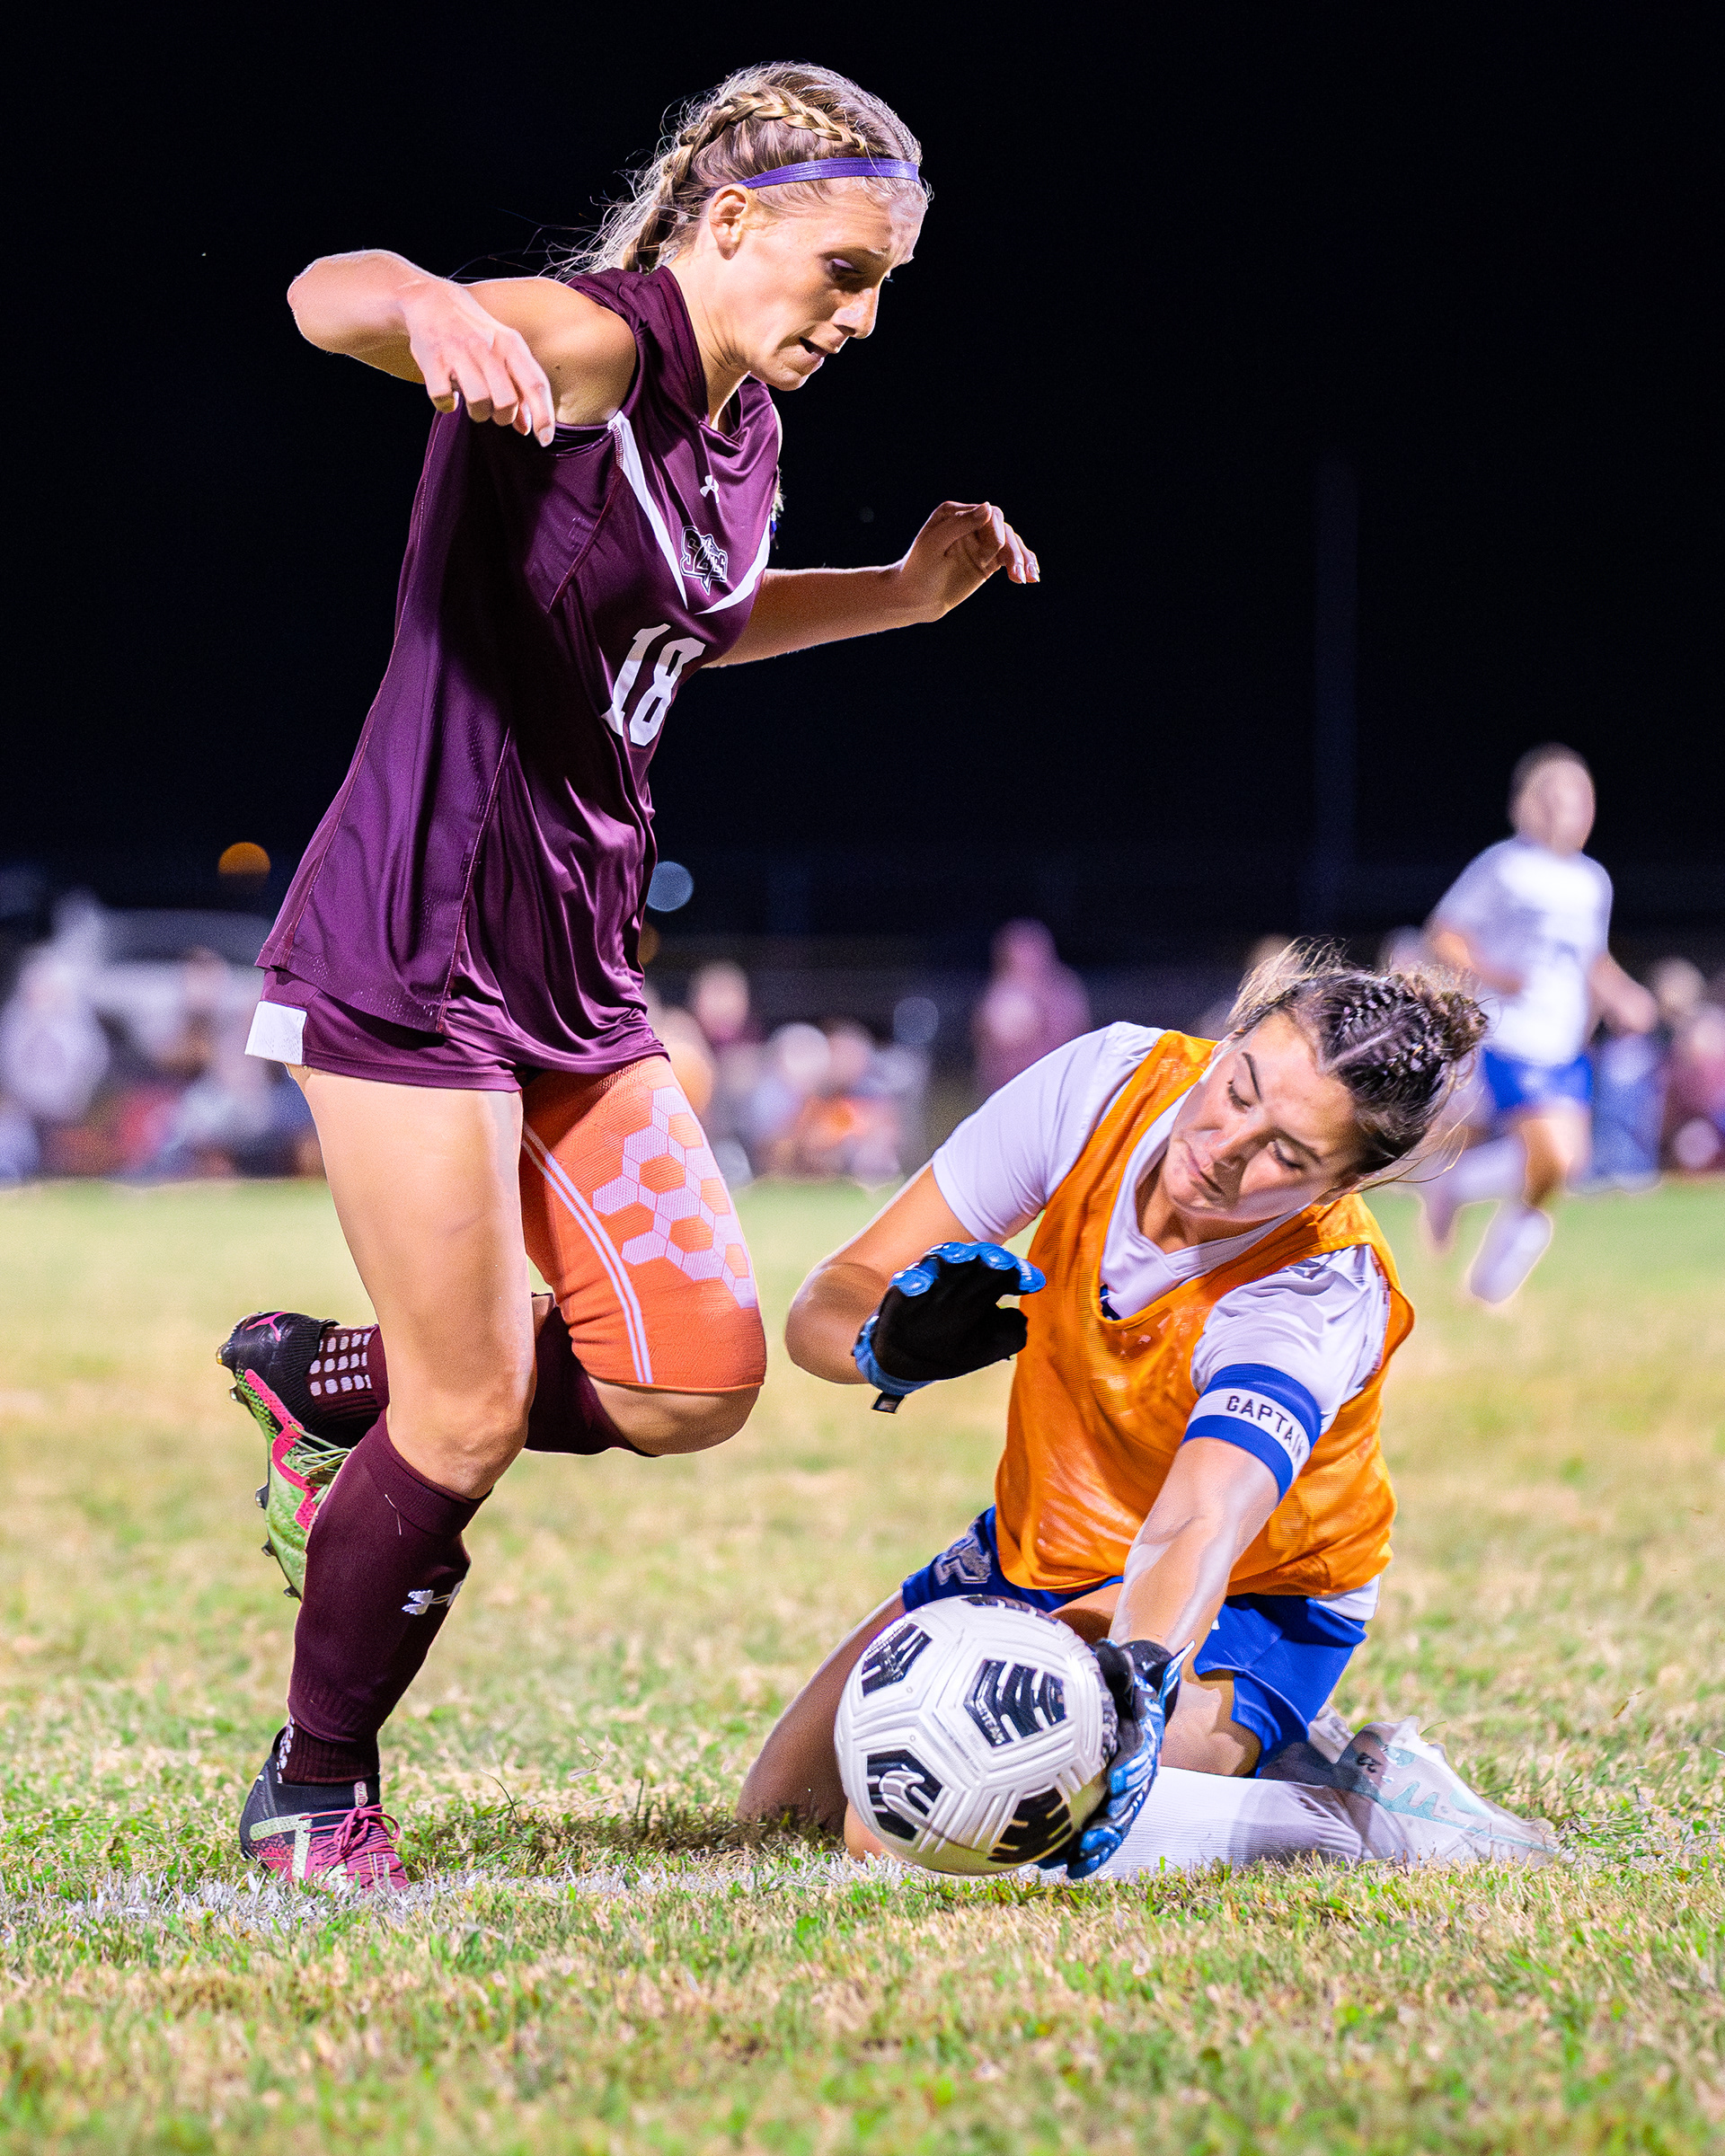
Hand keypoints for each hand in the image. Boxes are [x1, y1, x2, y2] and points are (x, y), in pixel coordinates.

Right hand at [399, 279, 555, 445]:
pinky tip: (449, 396)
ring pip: (478, 401)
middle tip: (496, 413)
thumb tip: (527, 429)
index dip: (544, 416)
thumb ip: (518, 389)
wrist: (433, 302)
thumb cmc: (476, 336)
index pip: (535, 384)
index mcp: (510, 345)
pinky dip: (447, 405)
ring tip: (475, 405)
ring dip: (478, 414)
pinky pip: (445, 398)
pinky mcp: (432, 360)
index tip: (544, 440)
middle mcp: (487, 347)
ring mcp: (459, 352)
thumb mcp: (504, 352)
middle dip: (503, 417)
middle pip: (506, 400)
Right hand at [860, 1242, 1044, 1396]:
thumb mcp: (987, 1347)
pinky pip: (906, 1283)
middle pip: (977, 1259)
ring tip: (960, 1258)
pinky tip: (919, 1285)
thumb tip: (1021, 1318)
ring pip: (941, 1260)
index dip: (1019, 1273)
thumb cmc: (954, 1346)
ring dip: (951, 1257)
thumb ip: (1010, 1335)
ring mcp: (930, 1282)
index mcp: (983, 1290)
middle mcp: (958, 1280)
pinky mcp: (903, 1292)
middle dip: (989, 1257)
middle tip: (1001, 1261)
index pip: (1005, 1273)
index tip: (1033, 1282)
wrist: (908, 1359)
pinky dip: (911, 1282)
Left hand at [891, 501, 1039, 619]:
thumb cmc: (918, 569)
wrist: (914, 597)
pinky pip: (1010, 559)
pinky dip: (1023, 566)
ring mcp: (981, 543)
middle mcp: (971, 524)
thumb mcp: (934, 543)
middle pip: (1004, 529)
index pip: (988, 515)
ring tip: (1026, 579)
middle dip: (1012, 551)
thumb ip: (960, 524)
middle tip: (1016, 574)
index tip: (986, 558)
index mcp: (955, 513)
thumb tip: (988, 507)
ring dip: (1022, 560)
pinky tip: (1033, 577)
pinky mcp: (988, 561)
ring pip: (1011, 544)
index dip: (995, 533)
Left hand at [1039, 1638, 1186, 1881]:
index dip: (1129, 1769)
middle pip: (1128, 1802)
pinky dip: (1075, 1847)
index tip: (1116, 1781)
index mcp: (1140, 1739)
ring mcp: (1122, 1791)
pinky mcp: (1104, 1801)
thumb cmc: (1120, 1679)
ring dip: (1095, 1847)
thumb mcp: (1122, 1667)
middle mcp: (1135, 1770)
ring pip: (1112, 1823)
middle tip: (1092, 1840)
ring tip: (1071, 1866)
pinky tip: (1048, 1864)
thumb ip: (1120, 1665)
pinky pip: (1092, 1826)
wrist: (1135, 1696)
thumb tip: (1114, 1651)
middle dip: (1112, 1824)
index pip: (1140, 1755)